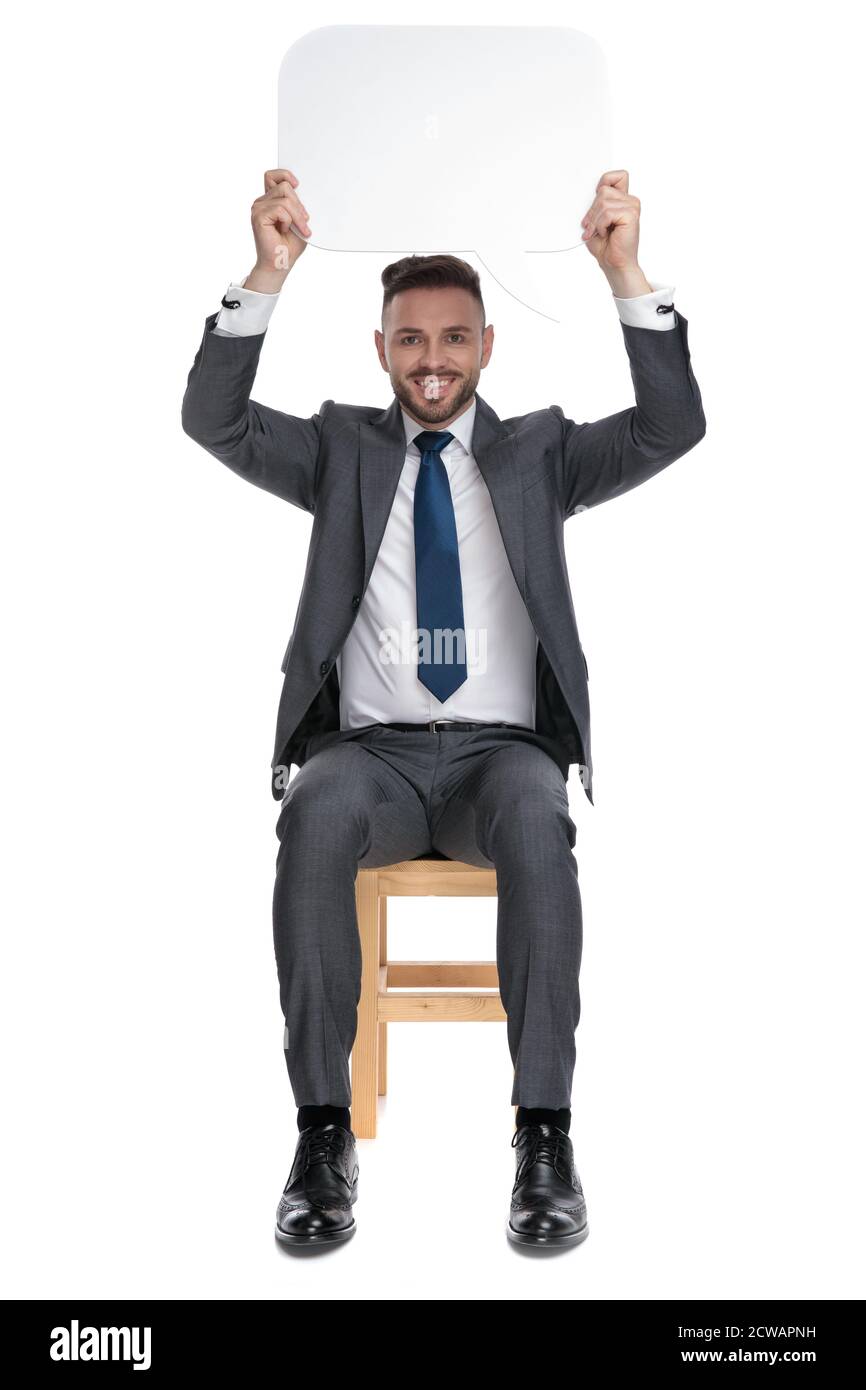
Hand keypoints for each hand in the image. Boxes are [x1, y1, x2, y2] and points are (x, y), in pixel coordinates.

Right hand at [246, 168, 311, 290]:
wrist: (281, 263)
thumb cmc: (289, 245)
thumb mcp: (299, 220)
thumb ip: (297, 204)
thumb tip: (302, 190)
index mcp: (270, 200)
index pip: (272, 176)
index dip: (285, 175)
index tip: (297, 184)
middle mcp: (262, 202)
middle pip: (284, 186)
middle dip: (299, 205)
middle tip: (304, 223)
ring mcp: (258, 208)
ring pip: (285, 198)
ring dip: (296, 215)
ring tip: (299, 229)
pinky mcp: (258, 215)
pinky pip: (280, 208)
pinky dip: (288, 220)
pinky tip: (284, 230)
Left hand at [580, 170, 650, 295]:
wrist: (614, 264)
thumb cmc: (606, 246)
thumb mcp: (595, 221)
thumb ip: (596, 205)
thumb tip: (588, 194)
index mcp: (623, 200)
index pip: (617, 176)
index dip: (604, 183)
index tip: (596, 205)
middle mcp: (630, 201)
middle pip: (603, 190)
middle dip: (592, 211)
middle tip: (590, 228)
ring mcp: (633, 206)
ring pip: (603, 202)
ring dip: (595, 221)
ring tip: (597, 233)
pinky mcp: (631, 215)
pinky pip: (607, 212)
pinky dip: (600, 225)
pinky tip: (606, 234)